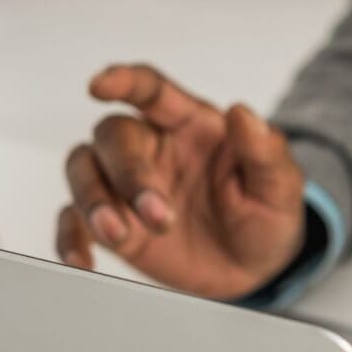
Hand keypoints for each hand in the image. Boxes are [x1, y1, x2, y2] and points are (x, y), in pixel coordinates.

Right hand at [56, 64, 306, 299]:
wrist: (255, 270)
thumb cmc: (265, 216)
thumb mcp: (280, 187)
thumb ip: (265, 151)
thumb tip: (242, 113)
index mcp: (191, 125)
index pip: (151, 89)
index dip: (124, 80)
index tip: (99, 85)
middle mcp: (152, 148)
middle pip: (113, 136)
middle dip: (128, 174)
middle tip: (158, 216)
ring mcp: (126, 187)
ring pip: (83, 170)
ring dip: (93, 200)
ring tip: (119, 235)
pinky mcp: (113, 225)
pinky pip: (74, 221)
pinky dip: (70, 238)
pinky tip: (82, 260)